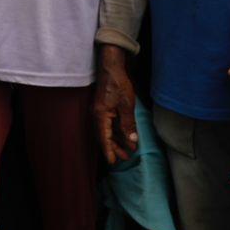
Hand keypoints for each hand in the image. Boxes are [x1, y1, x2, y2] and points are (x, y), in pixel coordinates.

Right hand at [94, 45, 139, 164]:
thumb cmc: (118, 84)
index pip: (104, 138)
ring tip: (126, 150)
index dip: (109, 150)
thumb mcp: (127, 106)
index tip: (112, 162)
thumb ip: (128, 125)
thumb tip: (132, 142)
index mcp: (101, 115)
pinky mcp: (103, 108)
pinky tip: (124, 136)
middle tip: (125, 159)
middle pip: (104, 136)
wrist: (111, 67)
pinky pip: (108, 124)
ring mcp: (99, 111)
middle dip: (114, 148)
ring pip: (106, 131)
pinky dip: (115, 132)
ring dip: (115, 141)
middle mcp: (97, 115)